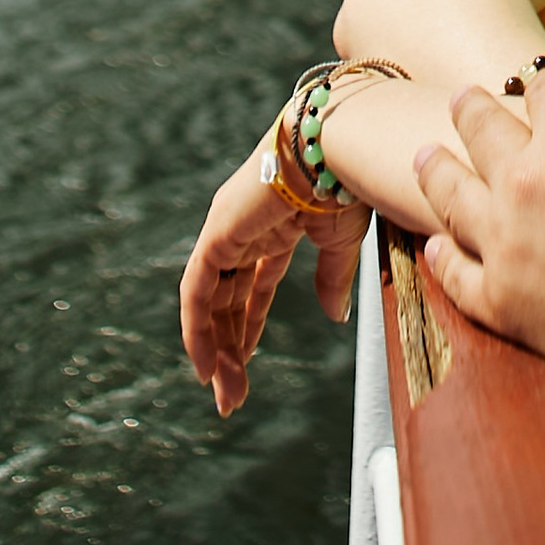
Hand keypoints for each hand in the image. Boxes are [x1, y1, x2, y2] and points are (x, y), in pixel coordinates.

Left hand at [179, 132, 368, 416]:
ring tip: (227, 396)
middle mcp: (244, 229)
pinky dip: (197, 330)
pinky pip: (197, 292)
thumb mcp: (341, 239)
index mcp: (277, 225)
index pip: (254, 285)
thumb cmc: (347, 181)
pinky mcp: (217, 235)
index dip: (251, 326)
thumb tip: (335, 316)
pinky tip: (207, 367)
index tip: (247, 368)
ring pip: (209, 302)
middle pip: (227, 299)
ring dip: (216, 351)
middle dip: (230, 348)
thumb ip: (332, 278)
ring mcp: (227, 230)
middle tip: (233, 398)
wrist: (337, 146)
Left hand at [412, 27, 544, 385]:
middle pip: (482, 131)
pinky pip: (456, 273)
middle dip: (471, 109)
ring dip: (436, 169)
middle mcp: (525, 181)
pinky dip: (442, 256)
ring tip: (424, 156)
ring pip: (452, 195)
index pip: (543, 88)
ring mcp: (507, 244)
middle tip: (461, 100)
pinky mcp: (503, 303)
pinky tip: (435, 244)